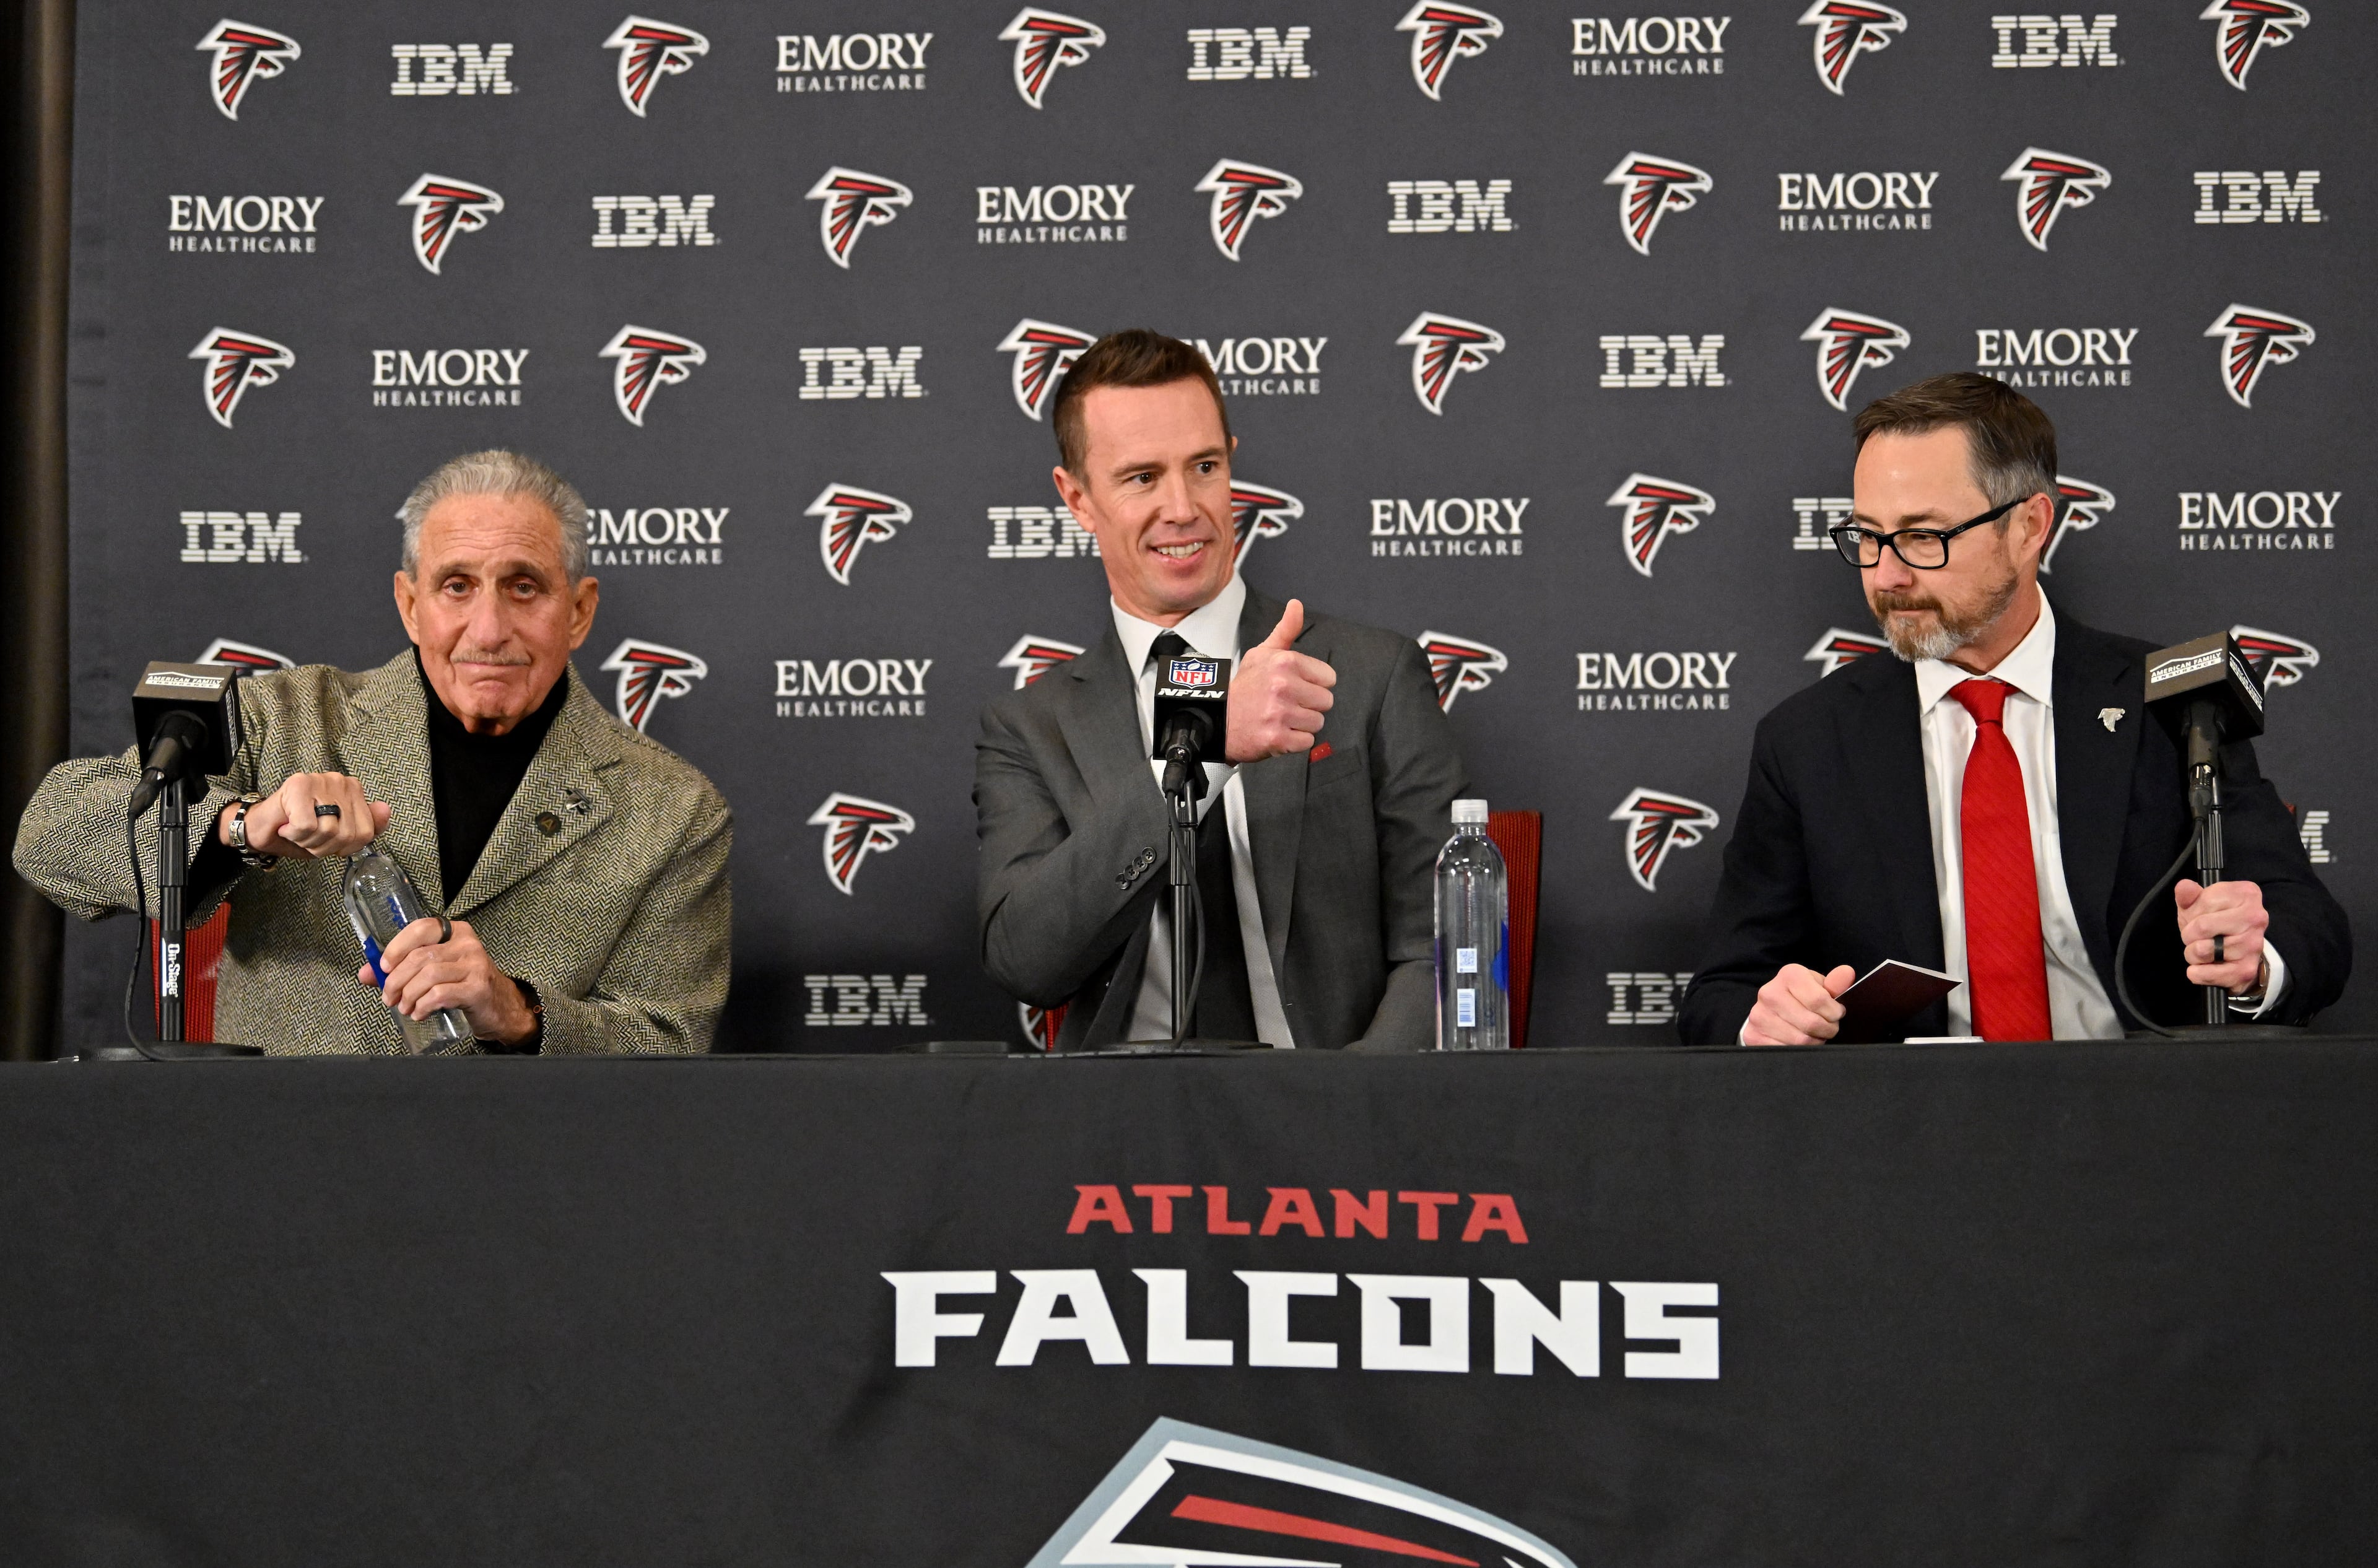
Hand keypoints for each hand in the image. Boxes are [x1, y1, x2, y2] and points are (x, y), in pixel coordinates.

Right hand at [222, 772, 390, 858]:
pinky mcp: (298, 785)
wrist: (263, 829)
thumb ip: (367, 827)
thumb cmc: (301, 832)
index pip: (365, 832)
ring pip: (328, 830)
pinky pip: (307, 825)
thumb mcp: (340, 837)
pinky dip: (295, 835)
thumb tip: (385, 809)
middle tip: (308, 838)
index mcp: (353, 791)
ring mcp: (319, 780)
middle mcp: (340, 781)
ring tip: (297, 831)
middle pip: (347, 833)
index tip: (326, 841)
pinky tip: (287, 827)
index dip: (344, 847)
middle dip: (325, 847)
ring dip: (309, 841)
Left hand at [361, 916, 536, 1044]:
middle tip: (389, 997)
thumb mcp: (435, 972)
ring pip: (428, 975)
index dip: (397, 947)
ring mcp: (475, 965)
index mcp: (455, 932)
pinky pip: (440, 994)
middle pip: (420, 956)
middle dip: (396, 980)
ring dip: (408, 995)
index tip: (383, 968)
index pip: (420, 928)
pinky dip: (423, 1005)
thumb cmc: (463, 985)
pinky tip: (419, 1013)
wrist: (500, 1007)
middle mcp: (467, 944)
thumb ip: (400, 970)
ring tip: (404, 1007)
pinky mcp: (477, 988)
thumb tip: (365, 974)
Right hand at [1225, 599, 1336, 762]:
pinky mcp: (1278, 738)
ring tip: (1281, 718)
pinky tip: (1278, 732)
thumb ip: (1286, 630)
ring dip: (1301, 724)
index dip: (1313, 684)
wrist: (1217, 719)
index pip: (1328, 678)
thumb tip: (1297, 605)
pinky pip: (1307, 742)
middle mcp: (1284, 686)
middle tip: (1286, 704)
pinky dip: (1294, 742)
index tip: (1295, 687)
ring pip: (1317, 723)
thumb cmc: (1243, 688)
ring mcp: (1281, 713)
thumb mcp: (1262, 653)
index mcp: (1285, 662)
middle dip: (1309, 705)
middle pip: (1326, 701)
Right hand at [1743, 963, 1855, 1045]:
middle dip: (1827, 1030)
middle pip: (1811, 1022)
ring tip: (1816, 1034)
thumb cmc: (1801, 997)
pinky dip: (1798, 1051)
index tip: (1836, 1014)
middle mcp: (1770, 992)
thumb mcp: (1819, 987)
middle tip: (1828, 1028)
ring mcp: (1759, 1015)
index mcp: (1789, 975)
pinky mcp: (1753, 1035)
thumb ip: (1836, 983)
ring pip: (1800, 1040)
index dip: (1835, 1013)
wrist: (1771, 1010)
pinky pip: (1785, 1050)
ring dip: (1815, 1042)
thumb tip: (1847, 973)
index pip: (1819, 1001)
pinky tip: (1800, 1042)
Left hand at [2175, 878, 2270, 995]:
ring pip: (2202, 951)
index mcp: (2246, 894)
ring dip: (2192, 954)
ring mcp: (2253, 945)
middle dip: (2188, 935)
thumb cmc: (2216, 923)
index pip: (2204, 901)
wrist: (2239, 952)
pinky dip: (2197, 973)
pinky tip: (2204, 966)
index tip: (2198, 918)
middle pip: (2201, 927)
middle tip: (2196, 937)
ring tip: (2203, 950)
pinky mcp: (2246, 970)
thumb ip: (2189, 895)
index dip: (2192, 913)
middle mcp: (2255, 918)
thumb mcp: (2199, 904)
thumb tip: (2184, 887)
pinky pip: (2208, 974)